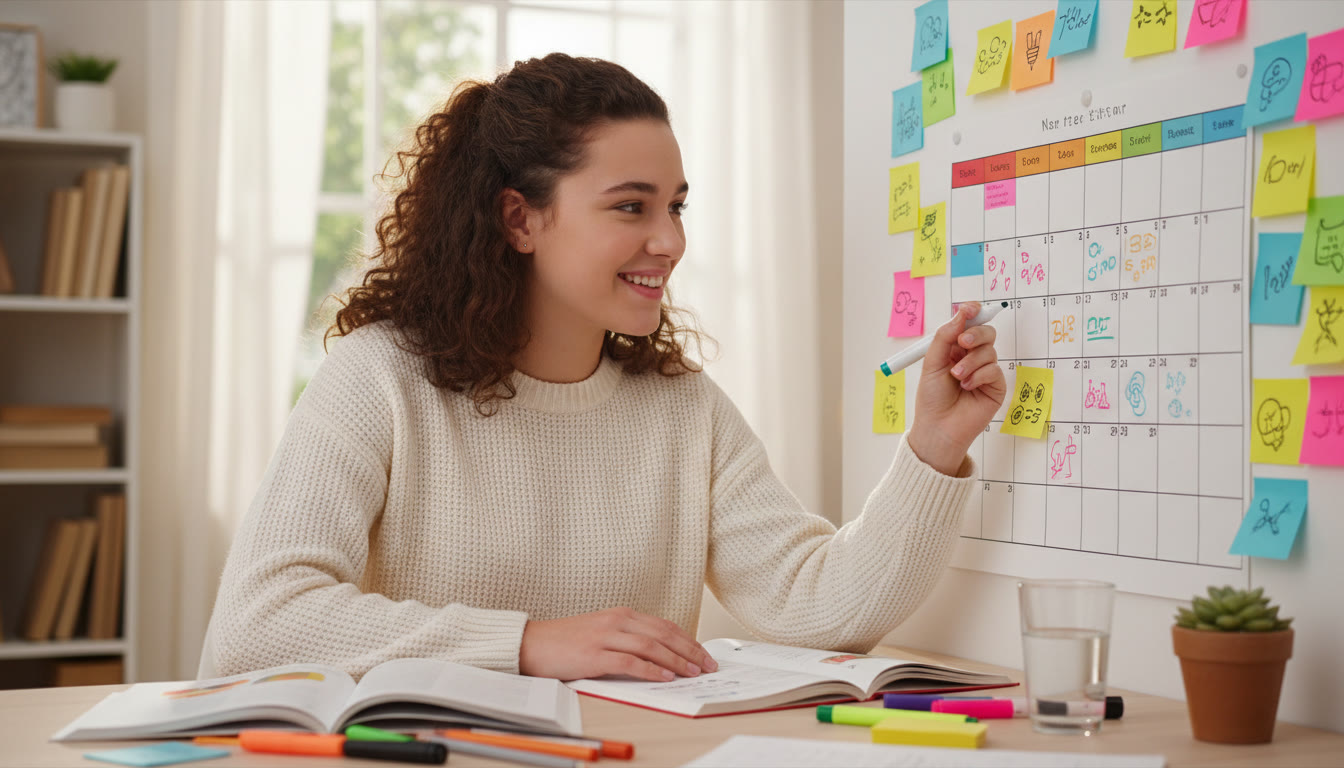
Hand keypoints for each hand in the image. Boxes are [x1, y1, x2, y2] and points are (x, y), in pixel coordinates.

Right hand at [518, 607, 718, 681]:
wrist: (530, 643)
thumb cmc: (564, 641)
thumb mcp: (601, 632)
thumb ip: (627, 638)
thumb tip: (658, 656)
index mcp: (620, 615)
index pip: (663, 625)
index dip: (687, 639)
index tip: (703, 653)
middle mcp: (616, 621)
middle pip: (663, 634)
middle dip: (690, 650)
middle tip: (707, 664)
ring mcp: (605, 637)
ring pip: (651, 646)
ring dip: (676, 660)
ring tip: (693, 672)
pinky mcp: (594, 655)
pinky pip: (629, 662)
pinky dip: (650, 670)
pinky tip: (664, 677)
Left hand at [907, 301, 1006, 474]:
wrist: (938, 427)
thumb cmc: (932, 397)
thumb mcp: (932, 362)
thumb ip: (945, 336)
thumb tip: (961, 313)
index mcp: (955, 348)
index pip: (969, 324)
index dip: (972, 312)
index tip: (969, 309)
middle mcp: (972, 357)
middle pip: (986, 331)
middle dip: (975, 333)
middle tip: (962, 343)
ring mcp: (985, 371)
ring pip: (989, 350)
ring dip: (970, 362)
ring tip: (956, 378)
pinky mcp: (996, 386)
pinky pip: (994, 369)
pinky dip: (978, 375)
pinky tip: (967, 387)